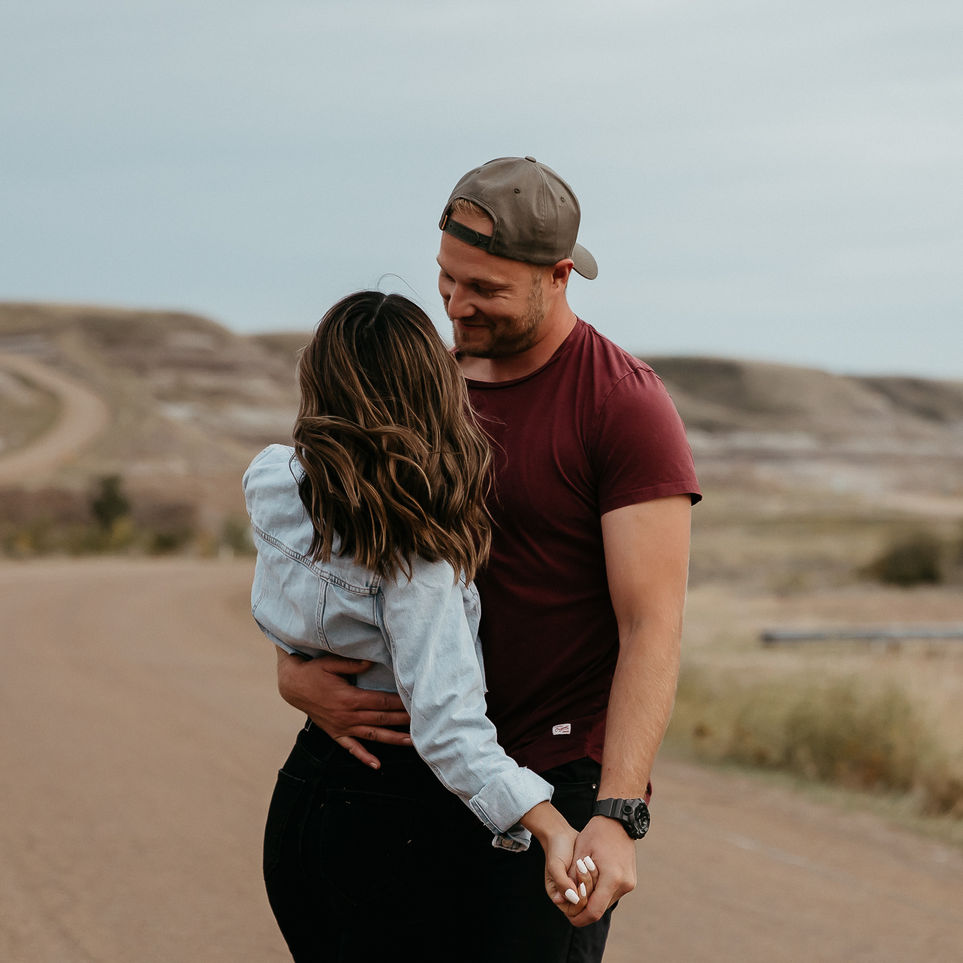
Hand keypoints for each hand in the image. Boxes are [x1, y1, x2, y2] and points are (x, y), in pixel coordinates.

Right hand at [276, 650, 410, 767]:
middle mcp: (348, 716)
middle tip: (424, 722)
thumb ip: (353, 664)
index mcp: (350, 698)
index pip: (381, 702)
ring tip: (413, 743)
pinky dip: (364, 757)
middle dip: (403, 721)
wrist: (292, 686)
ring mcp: (342, 727)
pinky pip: (351, 748)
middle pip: (381, 719)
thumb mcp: (331, 662)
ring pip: (372, 735)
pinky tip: (377, 765)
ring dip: (393, 739)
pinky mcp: (335, 733)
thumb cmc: (313, 672)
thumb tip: (372, 661)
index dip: (399, 703)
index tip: (415, 703)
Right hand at [545, 845, 598, 920]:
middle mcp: (570, 897)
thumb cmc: (556, 850)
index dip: (580, 902)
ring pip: (593, 898)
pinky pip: (597, 887)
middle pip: (586, 907)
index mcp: (559, 898)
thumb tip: (574, 900)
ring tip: (588, 863)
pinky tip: (593, 864)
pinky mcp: (587, 881)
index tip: (581, 886)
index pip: (575, 914)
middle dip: (588, 890)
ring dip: (593, 882)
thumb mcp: (555, 866)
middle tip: (585, 871)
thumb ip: (562, 884)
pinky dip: (597, 878)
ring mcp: (579, 889)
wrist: (562, 835)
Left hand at [567, 816, 636, 926]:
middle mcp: (624, 884)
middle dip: (585, 906)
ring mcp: (630, 883)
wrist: (617, 820)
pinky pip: (613, 893)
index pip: (594, 911)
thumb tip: (562, 901)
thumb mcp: (579, 856)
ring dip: (594, 898)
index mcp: (612, 878)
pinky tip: (593, 880)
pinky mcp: (631, 880)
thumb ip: (572, 881)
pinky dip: (602, 891)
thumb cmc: (595, 834)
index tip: (569, 917)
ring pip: (607, 901)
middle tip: (572, 899)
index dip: (580, 917)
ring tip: (582, 884)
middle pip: (601, 907)